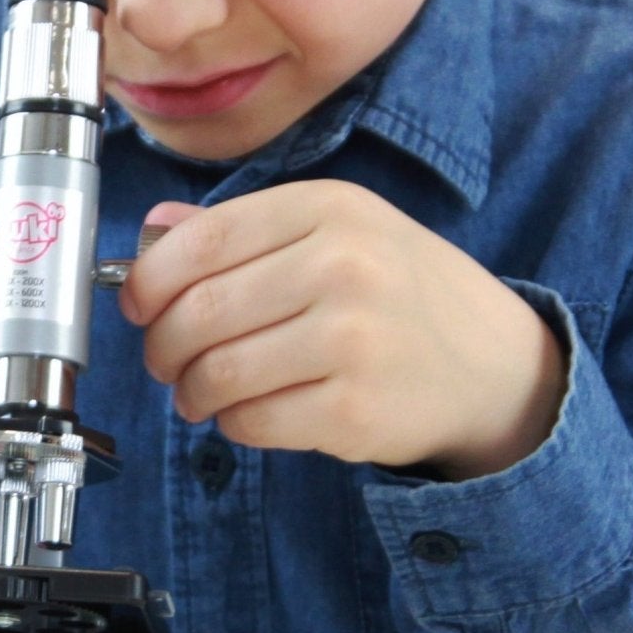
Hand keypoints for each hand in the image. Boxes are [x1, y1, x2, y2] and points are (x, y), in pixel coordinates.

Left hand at [118, 181, 565, 477]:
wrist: (495, 365)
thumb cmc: (403, 293)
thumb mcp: (340, 232)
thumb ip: (246, 228)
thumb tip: (154, 229)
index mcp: (328, 208)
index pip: (201, 242)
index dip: (149, 280)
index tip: (138, 303)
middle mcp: (341, 265)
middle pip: (197, 311)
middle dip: (161, 345)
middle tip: (163, 360)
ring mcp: (351, 339)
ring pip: (216, 371)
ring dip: (189, 391)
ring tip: (196, 393)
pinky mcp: (353, 408)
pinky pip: (251, 421)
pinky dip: (231, 423)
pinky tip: (245, 413)